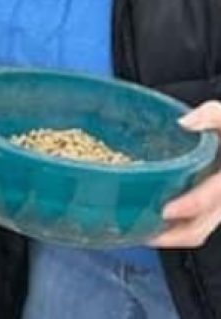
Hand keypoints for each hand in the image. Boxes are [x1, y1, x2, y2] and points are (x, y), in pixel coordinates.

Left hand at [150, 101, 220, 248]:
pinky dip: (174, 229)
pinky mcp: (210, 208)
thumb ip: (210, 115)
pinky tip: (150, 221)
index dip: (191, 206)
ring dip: (169, 236)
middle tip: (140, 230)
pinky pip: (195, 227)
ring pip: (197, 232)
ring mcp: (218, 206)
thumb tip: (183, 123)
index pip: (213, 197)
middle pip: (200, 228)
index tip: (166, 210)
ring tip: (138, 230)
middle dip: (171, 234)